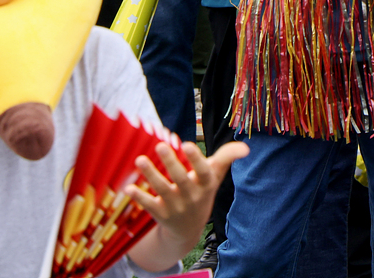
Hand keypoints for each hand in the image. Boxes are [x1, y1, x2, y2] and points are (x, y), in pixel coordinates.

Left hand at [126, 138, 248, 255]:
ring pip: (162, 190)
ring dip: (151, 175)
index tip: (187, 144)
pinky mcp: (160, 214)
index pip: (203, 172)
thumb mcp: (215, 177)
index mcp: (206, 185)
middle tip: (160, 145)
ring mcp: (175, 206)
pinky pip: (149, 205)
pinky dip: (139, 197)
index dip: (196, 159)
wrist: (188, 229)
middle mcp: (191, 196)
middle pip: (181, 179)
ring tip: (140, 159)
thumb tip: (246, 147)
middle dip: (171, 162)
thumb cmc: (202, 192)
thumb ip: (227, 158)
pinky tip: (128, 187)